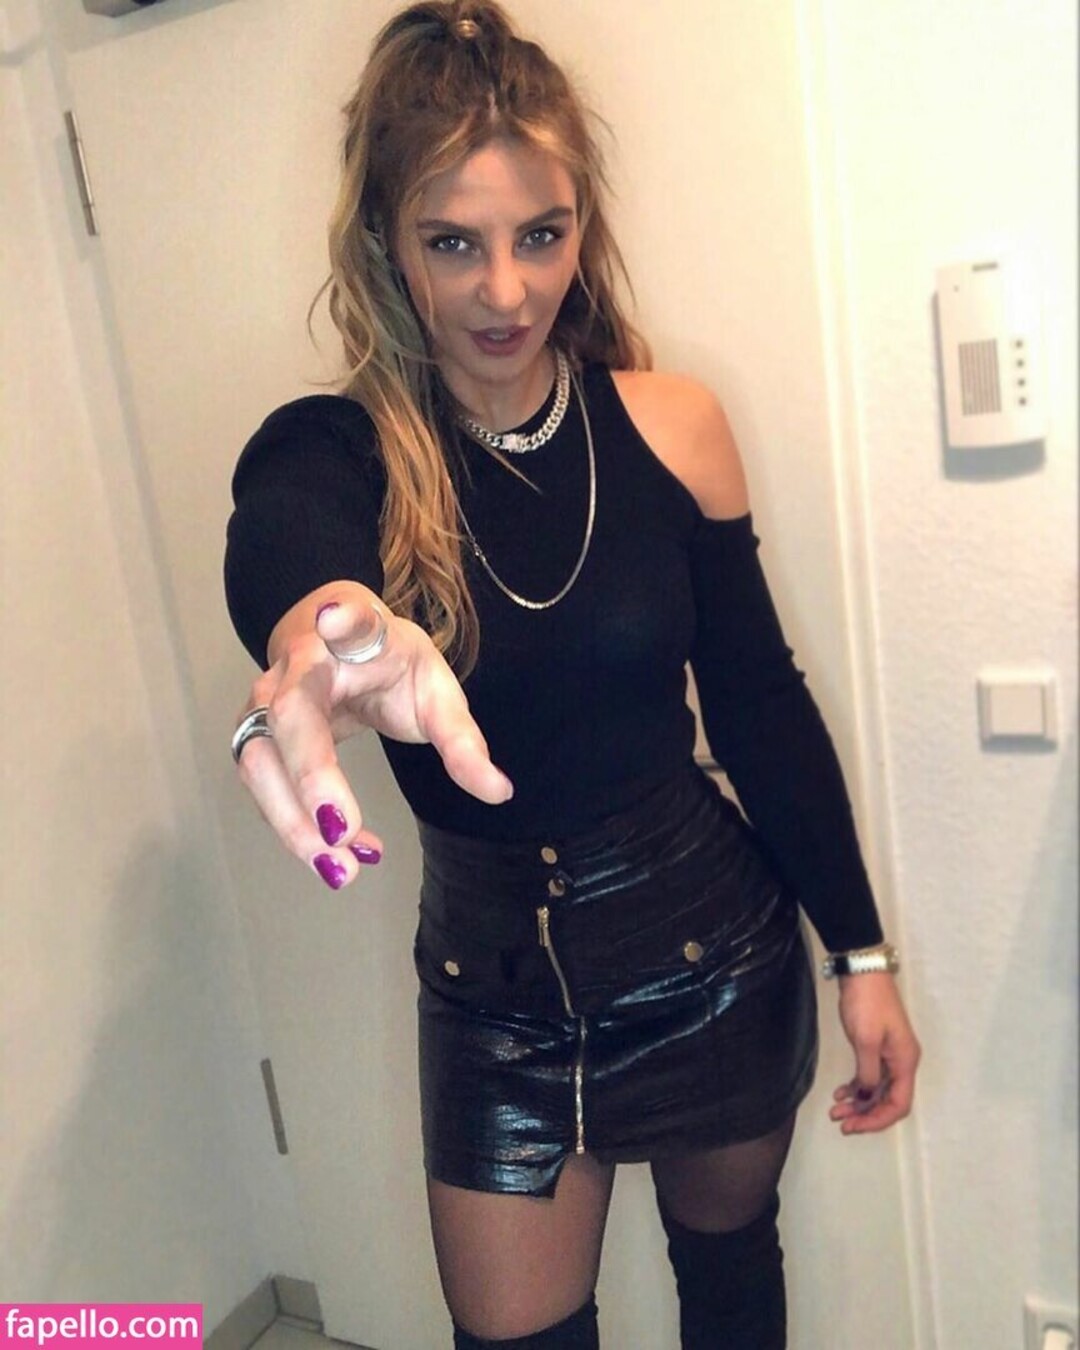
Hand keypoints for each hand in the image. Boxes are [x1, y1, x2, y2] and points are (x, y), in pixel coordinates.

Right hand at [233, 586, 512, 889]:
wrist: (325, 632)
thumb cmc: (385, 659)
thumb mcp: (435, 685)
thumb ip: (462, 738)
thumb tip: (498, 791)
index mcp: (343, 642)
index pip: (341, 628)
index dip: (339, 623)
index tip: (335, 617)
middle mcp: (290, 669)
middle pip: (284, 722)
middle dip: (308, 782)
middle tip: (342, 836)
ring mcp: (261, 706)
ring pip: (258, 766)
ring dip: (293, 823)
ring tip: (342, 870)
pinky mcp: (254, 741)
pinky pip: (264, 788)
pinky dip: (294, 827)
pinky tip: (336, 858)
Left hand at [829, 971, 919, 1134]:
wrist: (862, 971)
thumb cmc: (866, 1004)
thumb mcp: (865, 1041)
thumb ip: (868, 1073)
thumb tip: (867, 1097)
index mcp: (905, 1062)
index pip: (898, 1104)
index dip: (877, 1120)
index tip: (853, 1126)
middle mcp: (901, 1062)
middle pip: (887, 1100)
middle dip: (865, 1114)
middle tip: (839, 1122)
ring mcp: (890, 1054)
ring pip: (876, 1089)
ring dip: (858, 1103)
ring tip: (835, 1110)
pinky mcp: (877, 1046)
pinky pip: (870, 1075)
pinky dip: (856, 1086)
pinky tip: (840, 1093)